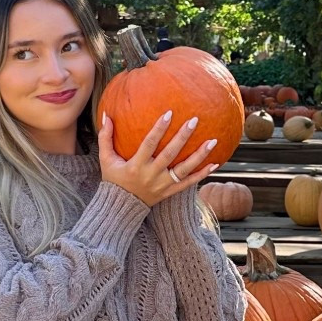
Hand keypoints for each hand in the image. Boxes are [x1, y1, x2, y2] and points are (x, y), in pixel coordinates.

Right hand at [98, 109, 220, 205]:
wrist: (121, 206)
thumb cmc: (114, 178)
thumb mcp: (105, 159)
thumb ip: (105, 137)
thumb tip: (106, 115)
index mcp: (136, 165)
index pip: (149, 144)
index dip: (159, 129)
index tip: (169, 113)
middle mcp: (151, 175)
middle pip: (170, 154)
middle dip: (183, 137)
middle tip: (194, 120)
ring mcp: (163, 185)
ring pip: (184, 169)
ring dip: (199, 155)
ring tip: (213, 141)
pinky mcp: (170, 192)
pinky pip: (189, 183)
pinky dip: (202, 174)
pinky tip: (215, 163)